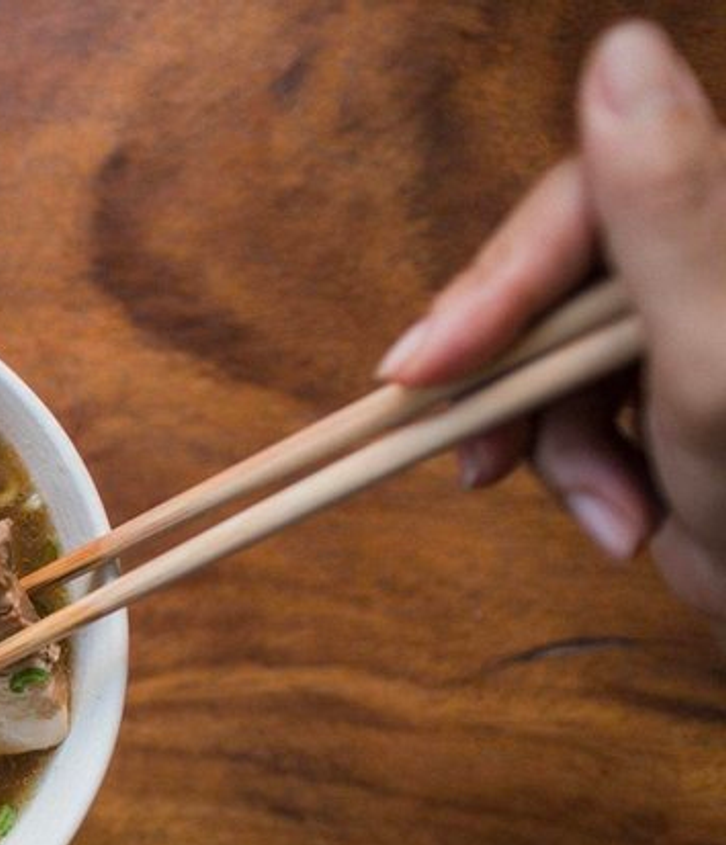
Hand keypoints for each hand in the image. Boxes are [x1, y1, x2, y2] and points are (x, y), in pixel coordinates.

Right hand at [375, 20, 725, 625]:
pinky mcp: (673, 391)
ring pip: (556, 352)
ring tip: (611, 521)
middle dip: (520, 385)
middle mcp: (710, 256)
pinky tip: (619, 518)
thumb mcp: (713, 352)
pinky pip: (578, 405)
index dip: (495, 286)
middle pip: (557, 282)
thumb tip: (620, 51)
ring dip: (554, 447)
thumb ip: (666, 204)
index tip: (420, 370)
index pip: (584, 204)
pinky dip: (576, 469)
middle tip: (479, 467)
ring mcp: (695, 323)